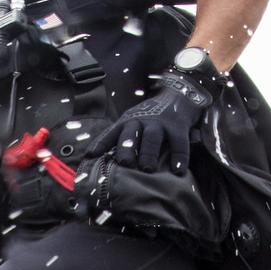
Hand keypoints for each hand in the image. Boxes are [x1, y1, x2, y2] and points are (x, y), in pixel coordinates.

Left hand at [99, 67, 220, 172]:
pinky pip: (179, 144)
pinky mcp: (178, 128)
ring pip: (152, 138)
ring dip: (149, 153)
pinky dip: (179, 158)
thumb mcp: (131, 123)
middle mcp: (141, 121)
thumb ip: (118, 139)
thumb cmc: (149, 119)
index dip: (101, 143)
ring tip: (148, 169)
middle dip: (126, 148)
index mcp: (127, 122)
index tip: (91, 155)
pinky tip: (178, 171)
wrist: (176, 98)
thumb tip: (96, 160)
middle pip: (131, 134)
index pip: (111, 133)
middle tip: (124, 164)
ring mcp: (160, 124)